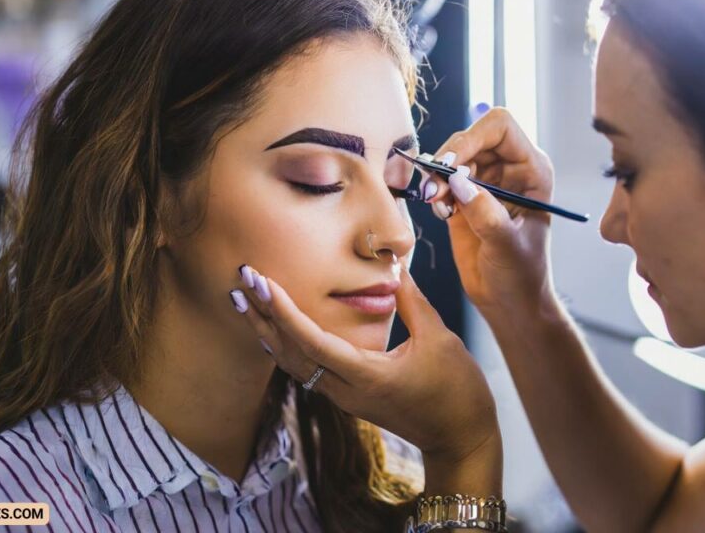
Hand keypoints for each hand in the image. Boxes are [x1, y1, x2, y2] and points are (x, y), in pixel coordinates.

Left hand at [231, 265, 499, 465]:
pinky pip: (306, 369)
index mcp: (366, 376)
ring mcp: (344, 397)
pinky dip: (286, 345)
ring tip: (246, 299)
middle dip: (264, 315)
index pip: (312, 341)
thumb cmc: (457, 391)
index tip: (263, 282)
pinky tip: (275, 327)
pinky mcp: (348, 397)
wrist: (461, 439)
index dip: (284, 311)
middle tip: (243, 279)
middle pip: (291, 353)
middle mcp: (346, 390)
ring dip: (269, 330)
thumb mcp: (440, 338)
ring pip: (294, 363)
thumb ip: (413, 301)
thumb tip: (396, 266)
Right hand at [424, 107, 556, 315]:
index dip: (472, 136)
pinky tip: (441, 213)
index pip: (500, 127)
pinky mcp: (462, 197)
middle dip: (448, 158)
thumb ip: (485, 212)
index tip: (451, 164)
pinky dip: (434, 190)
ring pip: (451, 157)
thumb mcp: (507, 245)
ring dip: (437, 175)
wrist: (509, 302)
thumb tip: (457, 181)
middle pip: (470, 137)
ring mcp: (484, 182)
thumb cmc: (522, 275)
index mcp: (531, 169)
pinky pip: (440, 179)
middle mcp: (508, 168)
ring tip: (436, 203)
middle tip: (435, 188)